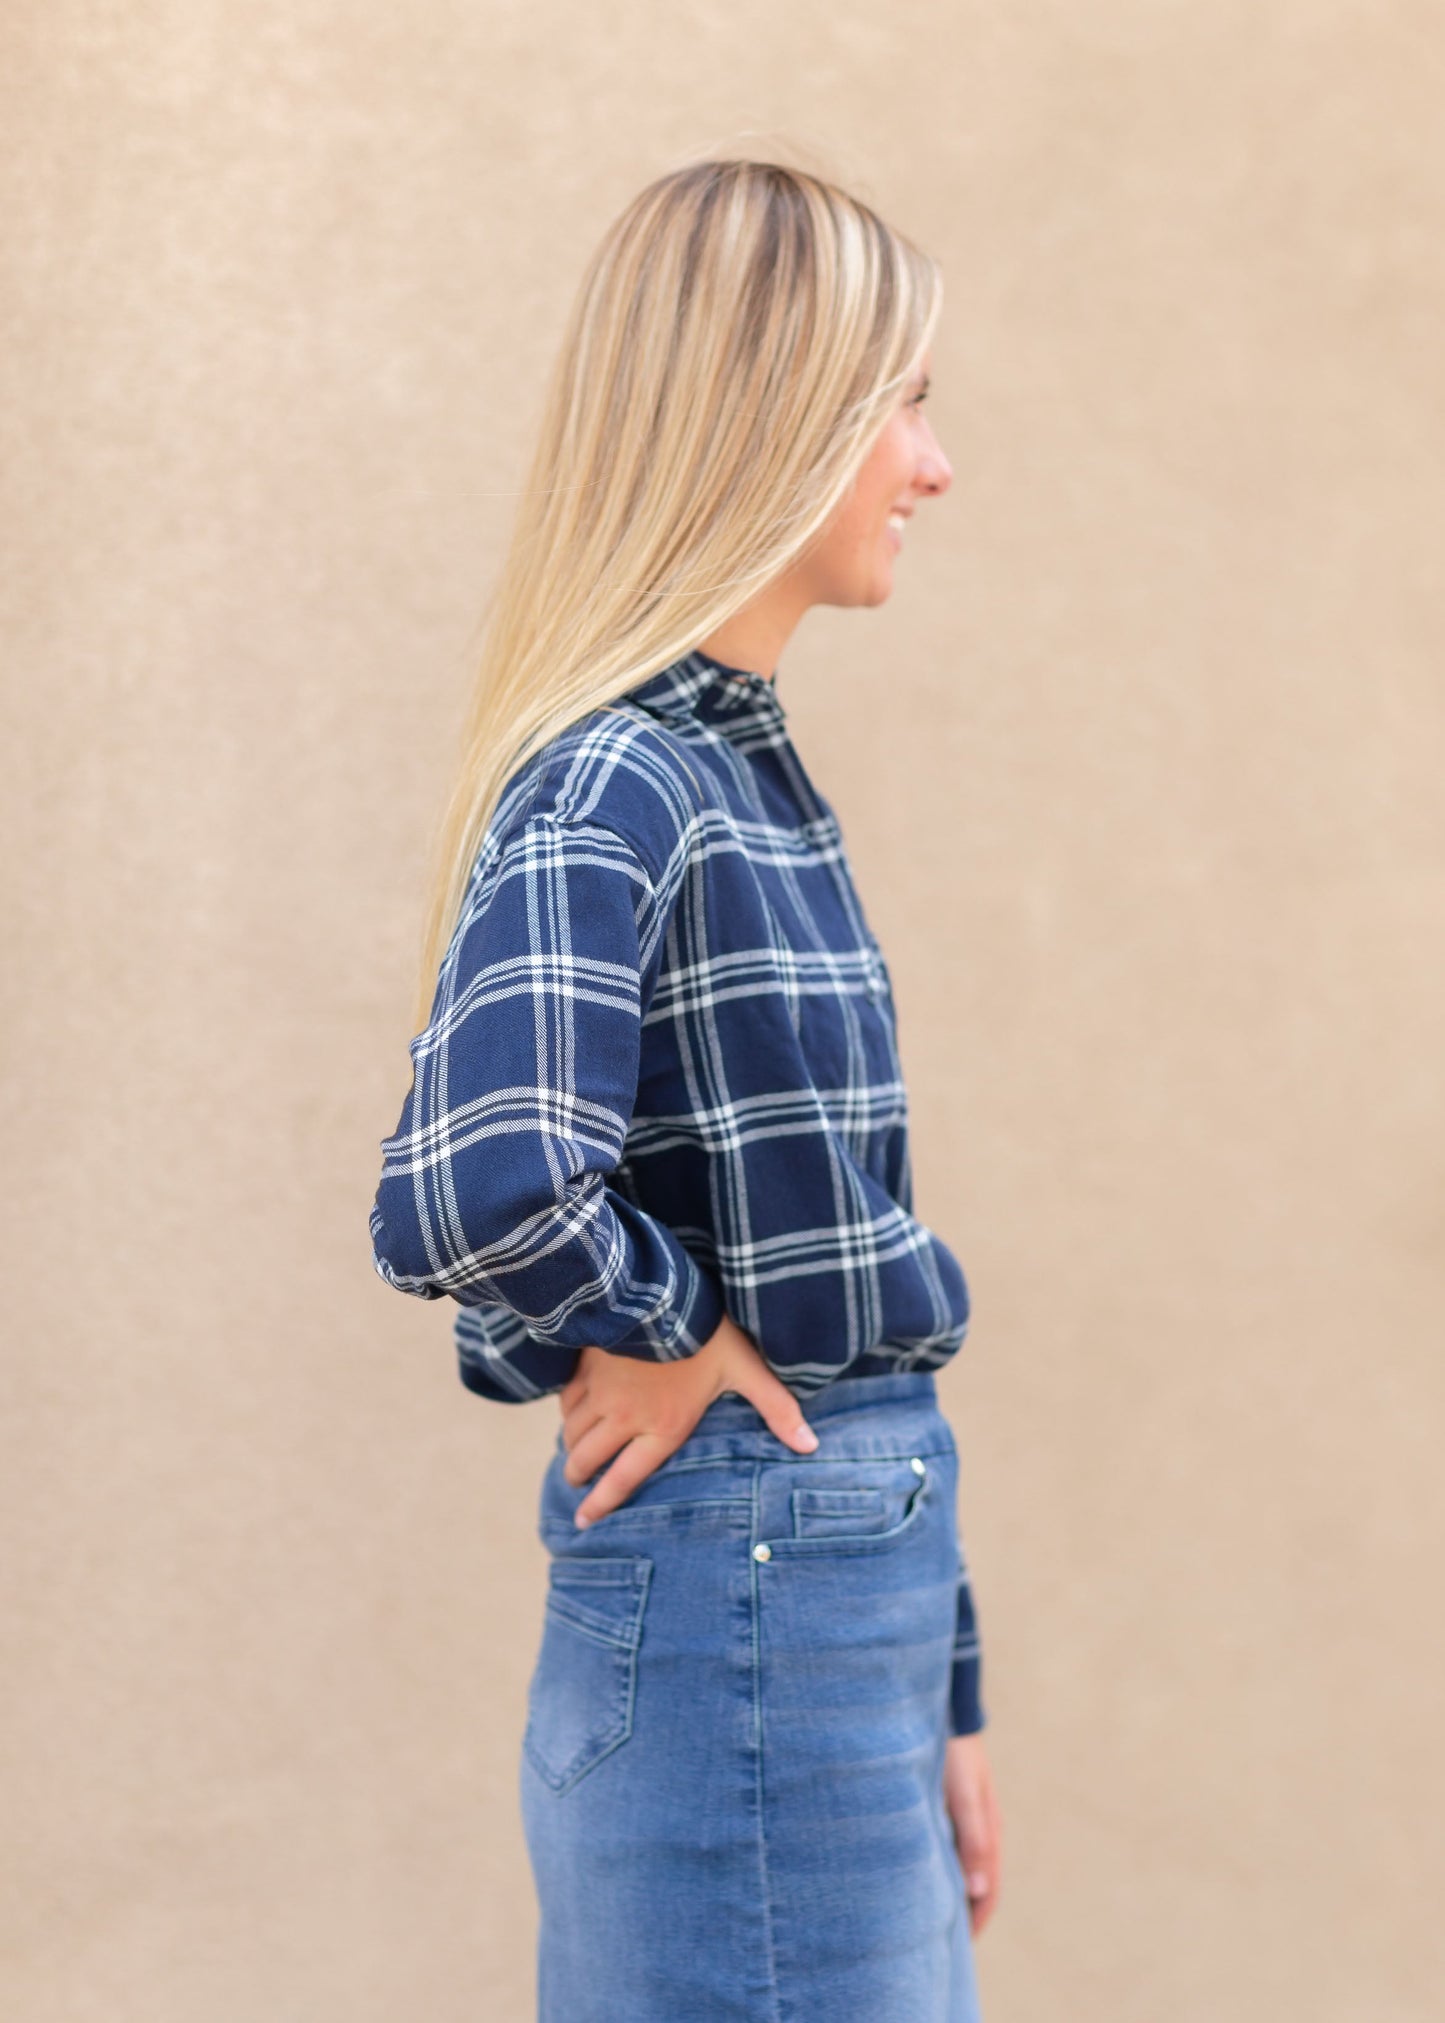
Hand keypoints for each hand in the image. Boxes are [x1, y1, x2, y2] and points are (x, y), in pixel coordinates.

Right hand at [558, 1315, 817, 1526]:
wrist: (661, 1291)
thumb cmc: (709, 1334)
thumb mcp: (748, 1370)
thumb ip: (777, 1409)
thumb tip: (811, 1445)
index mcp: (664, 1425)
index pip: (625, 1477)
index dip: (601, 1504)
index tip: (585, 1521)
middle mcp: (626, 1416)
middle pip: (587, 1459)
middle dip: (577, 1477)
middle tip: (576, 1485)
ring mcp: (602, 1391)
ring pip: (572, 1432)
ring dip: (570, 1448)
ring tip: (572, 1455)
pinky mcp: (587, 1365)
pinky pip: (567, 1399)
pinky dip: (567, 1412)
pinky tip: (572, 1413)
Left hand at [943, 1731, 1001, 1935]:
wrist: (946, 1711)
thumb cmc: (952, 1754)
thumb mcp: (964, 1798)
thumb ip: (972, 1841)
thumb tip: (977, 1893)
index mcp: (989, 1832)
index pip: (988, 1891)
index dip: (976, 1920)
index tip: (959, 1948)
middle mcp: (980, 1829)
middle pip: (977, 1883)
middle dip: (965, 1912)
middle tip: (942, 1942)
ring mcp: (966, 1817)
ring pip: (962, 1865)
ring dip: (953, 1890)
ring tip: (930, 1914)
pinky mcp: (949, 1805)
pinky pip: (949, 1847)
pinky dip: (942, 1866)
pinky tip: (923, 1871)